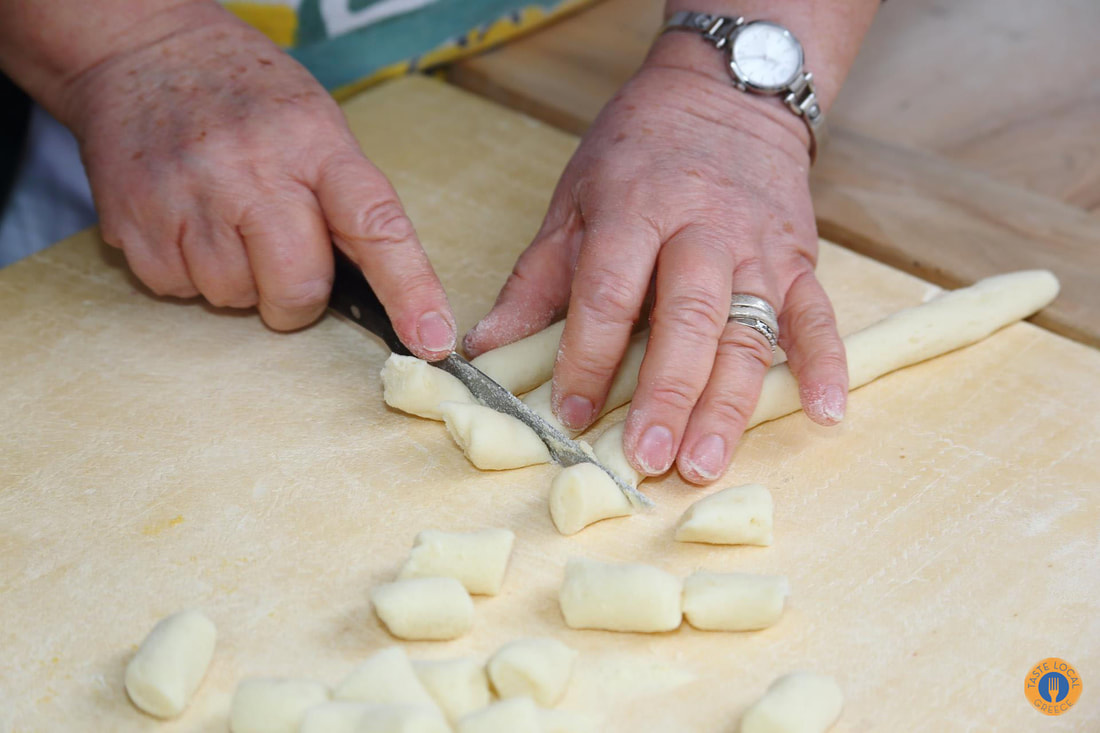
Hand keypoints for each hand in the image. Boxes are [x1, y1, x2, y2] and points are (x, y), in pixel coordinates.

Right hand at [62, 4, 453, 354]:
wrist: (142, 50)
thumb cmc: (248, 99)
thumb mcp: (316, 127)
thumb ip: (348, 201)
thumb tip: (385, 295)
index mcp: (315, 145)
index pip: (376, 226)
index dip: (409, 290)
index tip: (432, 339)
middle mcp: (251, 171)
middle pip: (299, 286)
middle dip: (299, 297)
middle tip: (284, 258)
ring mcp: (187, 196)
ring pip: (235, 298)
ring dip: (240, 280)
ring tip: (224, 218)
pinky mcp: (133, 222)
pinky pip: (180, 289)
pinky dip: (189, 271)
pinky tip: (186, 219)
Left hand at [465, 39, 847, 483]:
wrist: (726, 93)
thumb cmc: (638, 152)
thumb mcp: (574, 200)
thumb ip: (536, 279)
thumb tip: (485, 349)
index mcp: (636, 211)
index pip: (609, 292)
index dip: (587, 356)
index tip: (569, 414)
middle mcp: (702, 231)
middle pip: (687, 317)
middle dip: (667, 393)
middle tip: (649, 456)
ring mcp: (758, 249)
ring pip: (749, 330)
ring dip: (729, 403)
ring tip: (705, 463)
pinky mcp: (800, 261)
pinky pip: (818, 317)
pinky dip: (826, 366)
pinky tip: (826, 415)